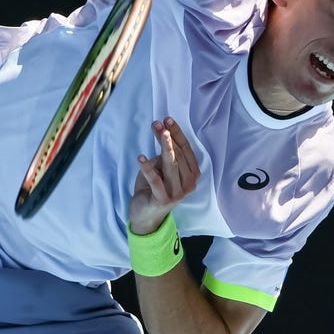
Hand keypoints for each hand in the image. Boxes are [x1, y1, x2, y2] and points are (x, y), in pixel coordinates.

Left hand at [129, 117, 200, 234]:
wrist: (145, 214)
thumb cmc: (154, 188)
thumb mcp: (162, 169)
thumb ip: (166, 156)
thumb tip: (163, 133)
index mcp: (192, 175)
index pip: (186, 150)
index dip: (177, 134)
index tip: (167, 120)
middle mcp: (189, 184)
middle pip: (179, 156)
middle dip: (168, 137)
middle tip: (157, 124)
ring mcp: (177, 193)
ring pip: (171, 165)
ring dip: (163, 146)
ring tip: (158, 131)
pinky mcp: (163, 200)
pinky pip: (155, 180)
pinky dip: (147, 168)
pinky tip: (140, 157)